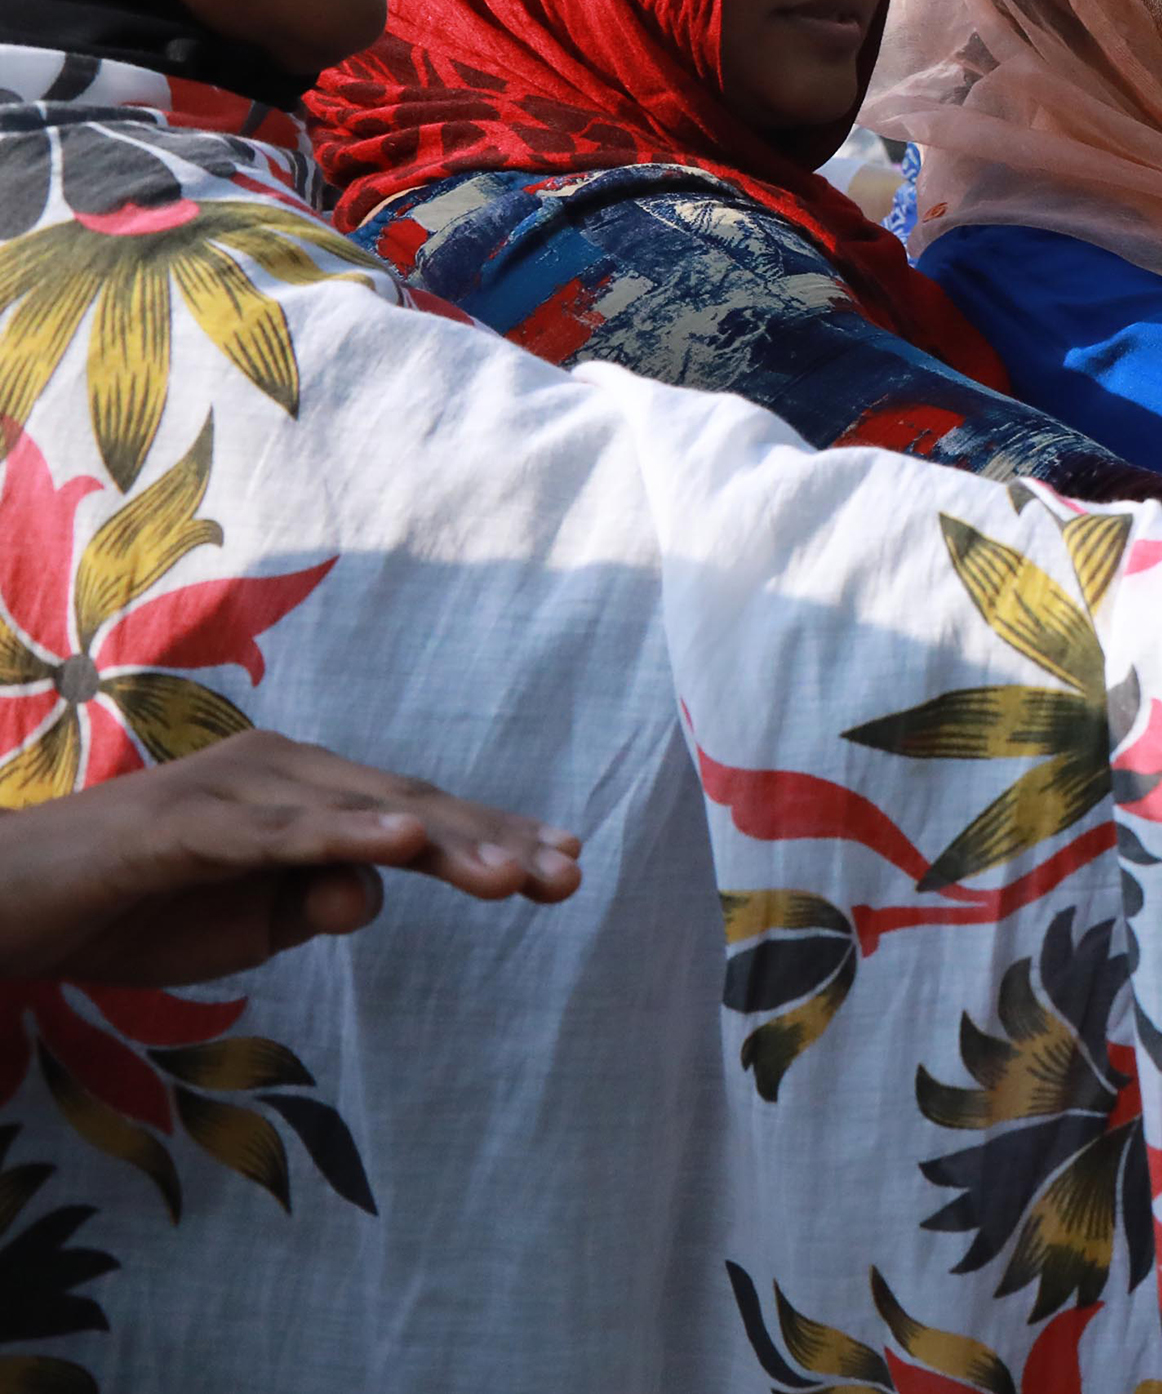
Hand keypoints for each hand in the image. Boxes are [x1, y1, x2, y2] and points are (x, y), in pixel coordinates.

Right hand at [0, 730, 585, 985]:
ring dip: (437, 841)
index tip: (568, 867)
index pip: (418, 817)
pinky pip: (271, 831)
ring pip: (356, 812)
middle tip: (566, 874)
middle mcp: (281, 772)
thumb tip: (373, 895)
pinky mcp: (179, 824)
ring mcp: (231, 788)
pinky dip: (337, 834)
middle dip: (490, 841)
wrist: (10, 905)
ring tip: (509, 874)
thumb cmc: (135, 909)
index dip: (493, 839)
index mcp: (306, 795)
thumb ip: (316, 906)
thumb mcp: (250, 927)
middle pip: (406, 806)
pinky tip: (395, 845)